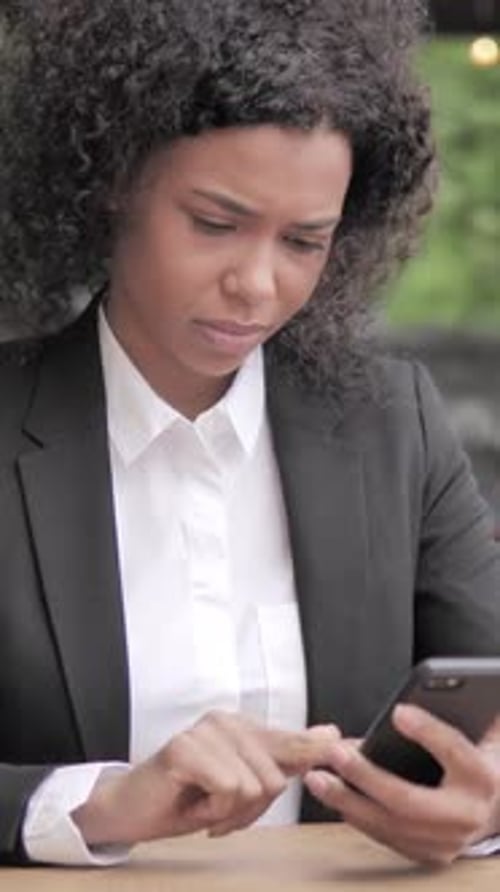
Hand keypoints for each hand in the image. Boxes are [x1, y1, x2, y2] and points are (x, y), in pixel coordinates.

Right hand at [73, 711, 339, 845]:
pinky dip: (213, 811)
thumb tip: (330, 735)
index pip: (291, 742)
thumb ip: (283, 757)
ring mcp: (206, 731)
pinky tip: (191, 802)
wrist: (128, 810)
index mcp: (243, 728)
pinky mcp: (186, 747)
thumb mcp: (240, 786)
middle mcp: (227, 721)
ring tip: (202, 805)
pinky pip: (229, 789)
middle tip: (218, 810)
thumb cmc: (184, 799)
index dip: (317, 752)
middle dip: (251, 809)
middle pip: (275, 777)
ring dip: (229, 813)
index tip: (345, 744)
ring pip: (254, 786)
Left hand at [304, 705, 499, 864]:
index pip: (455, 751)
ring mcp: (446, 841)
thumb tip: (428, 691)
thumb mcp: (475, 732)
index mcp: (482, 776)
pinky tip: (334, 796)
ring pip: (390, 825)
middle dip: (366, 778)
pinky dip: (356, 815)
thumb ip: (456, 713)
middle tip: (335, 753)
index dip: (428, 731)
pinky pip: (386, 837)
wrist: (491, 808)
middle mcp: (467, 816)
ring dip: (348, 801)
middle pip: (409, 801)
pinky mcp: (428, 854)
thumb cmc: (474, 762)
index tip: (398, 711)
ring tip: (318, 776)